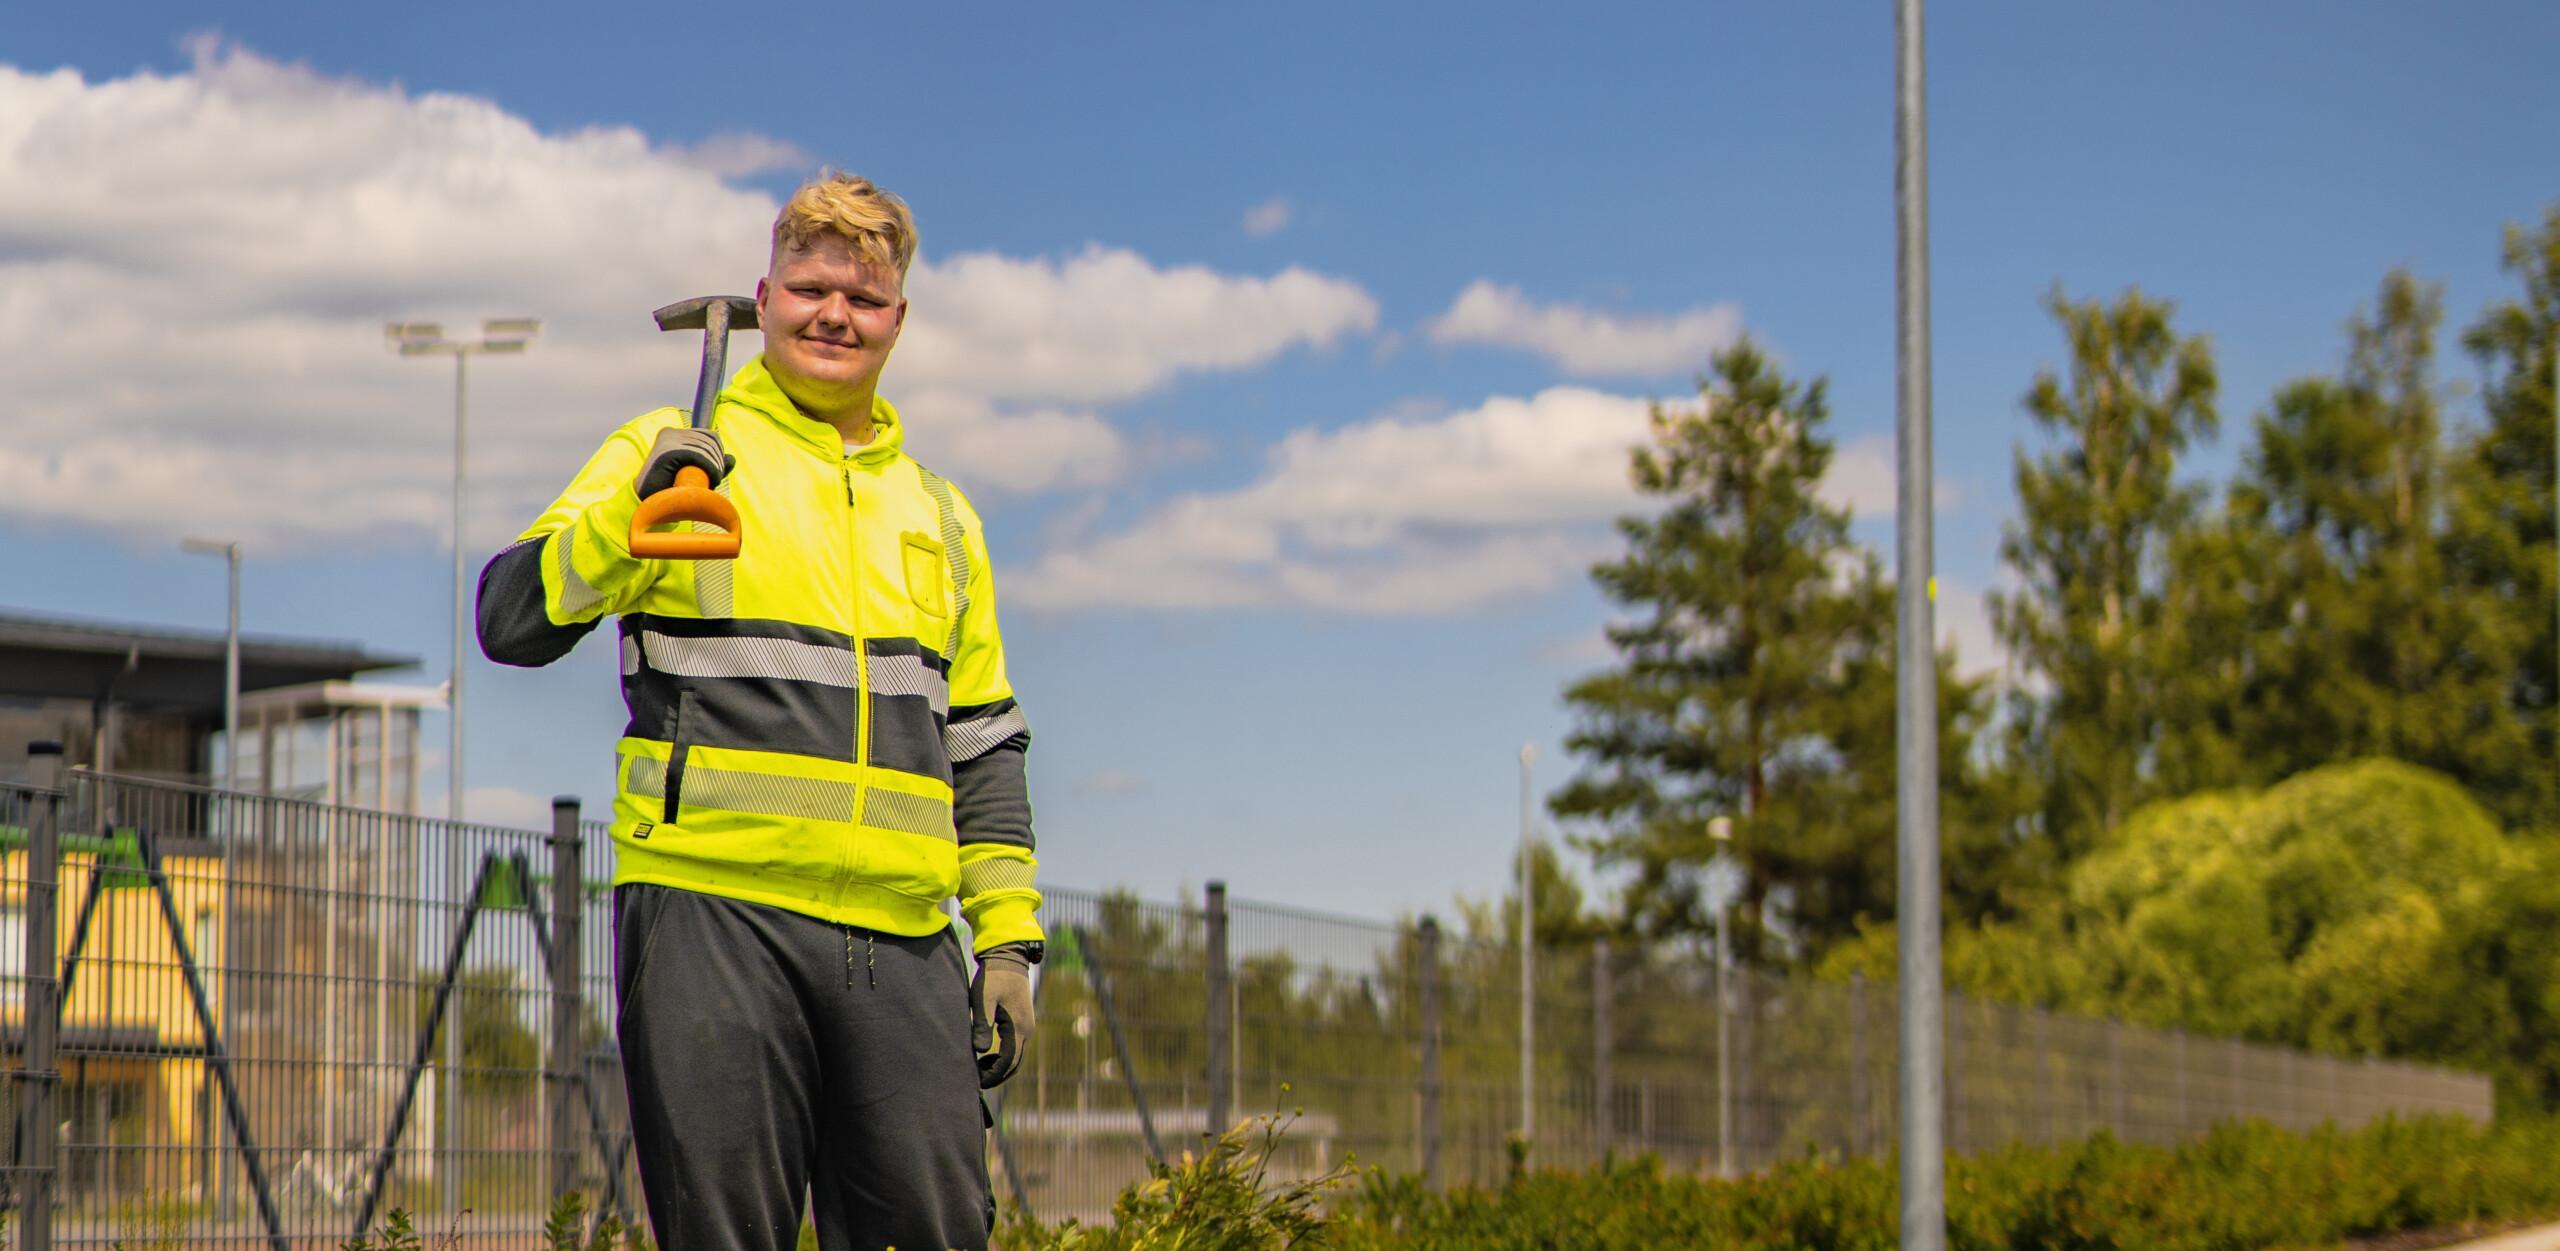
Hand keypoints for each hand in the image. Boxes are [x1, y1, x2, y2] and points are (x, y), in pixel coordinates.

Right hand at [635, 427, 733, 497]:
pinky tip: (711, 480)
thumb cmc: (669, 490)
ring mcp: (667, 441)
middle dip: (717, 462)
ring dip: (714, 469)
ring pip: (706, 449)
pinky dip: (710, 468)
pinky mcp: (667, 452)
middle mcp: (670, 433)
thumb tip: (731, 459)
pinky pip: (699, 456)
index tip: (716, 472)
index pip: (710, 435)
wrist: (647, 504)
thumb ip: (712, 464)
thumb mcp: (696, 474)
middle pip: (711, 440)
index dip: (718, 454)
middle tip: (713, 482)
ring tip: (709, 484)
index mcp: (673, 434)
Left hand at [970, 943, 1035, 1088]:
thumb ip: (982, 1025)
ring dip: (1001, 1066)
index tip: (976, 1082)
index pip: (1009, 1062)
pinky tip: (987, 1054)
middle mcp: (1027, 1030)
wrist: (1008, 958)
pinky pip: (1017, 1047)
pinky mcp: (1023, 1021)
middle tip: (976, 1081)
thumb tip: (980, 1051)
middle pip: (1016, 1064)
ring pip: (1017, 1057)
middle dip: (998, 1075)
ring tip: (979, 1068)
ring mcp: (1027, 1026)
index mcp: (1018, 1027)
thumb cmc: (992, 978)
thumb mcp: (983, 1000)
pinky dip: (1004, 1056)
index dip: (993, 1075)